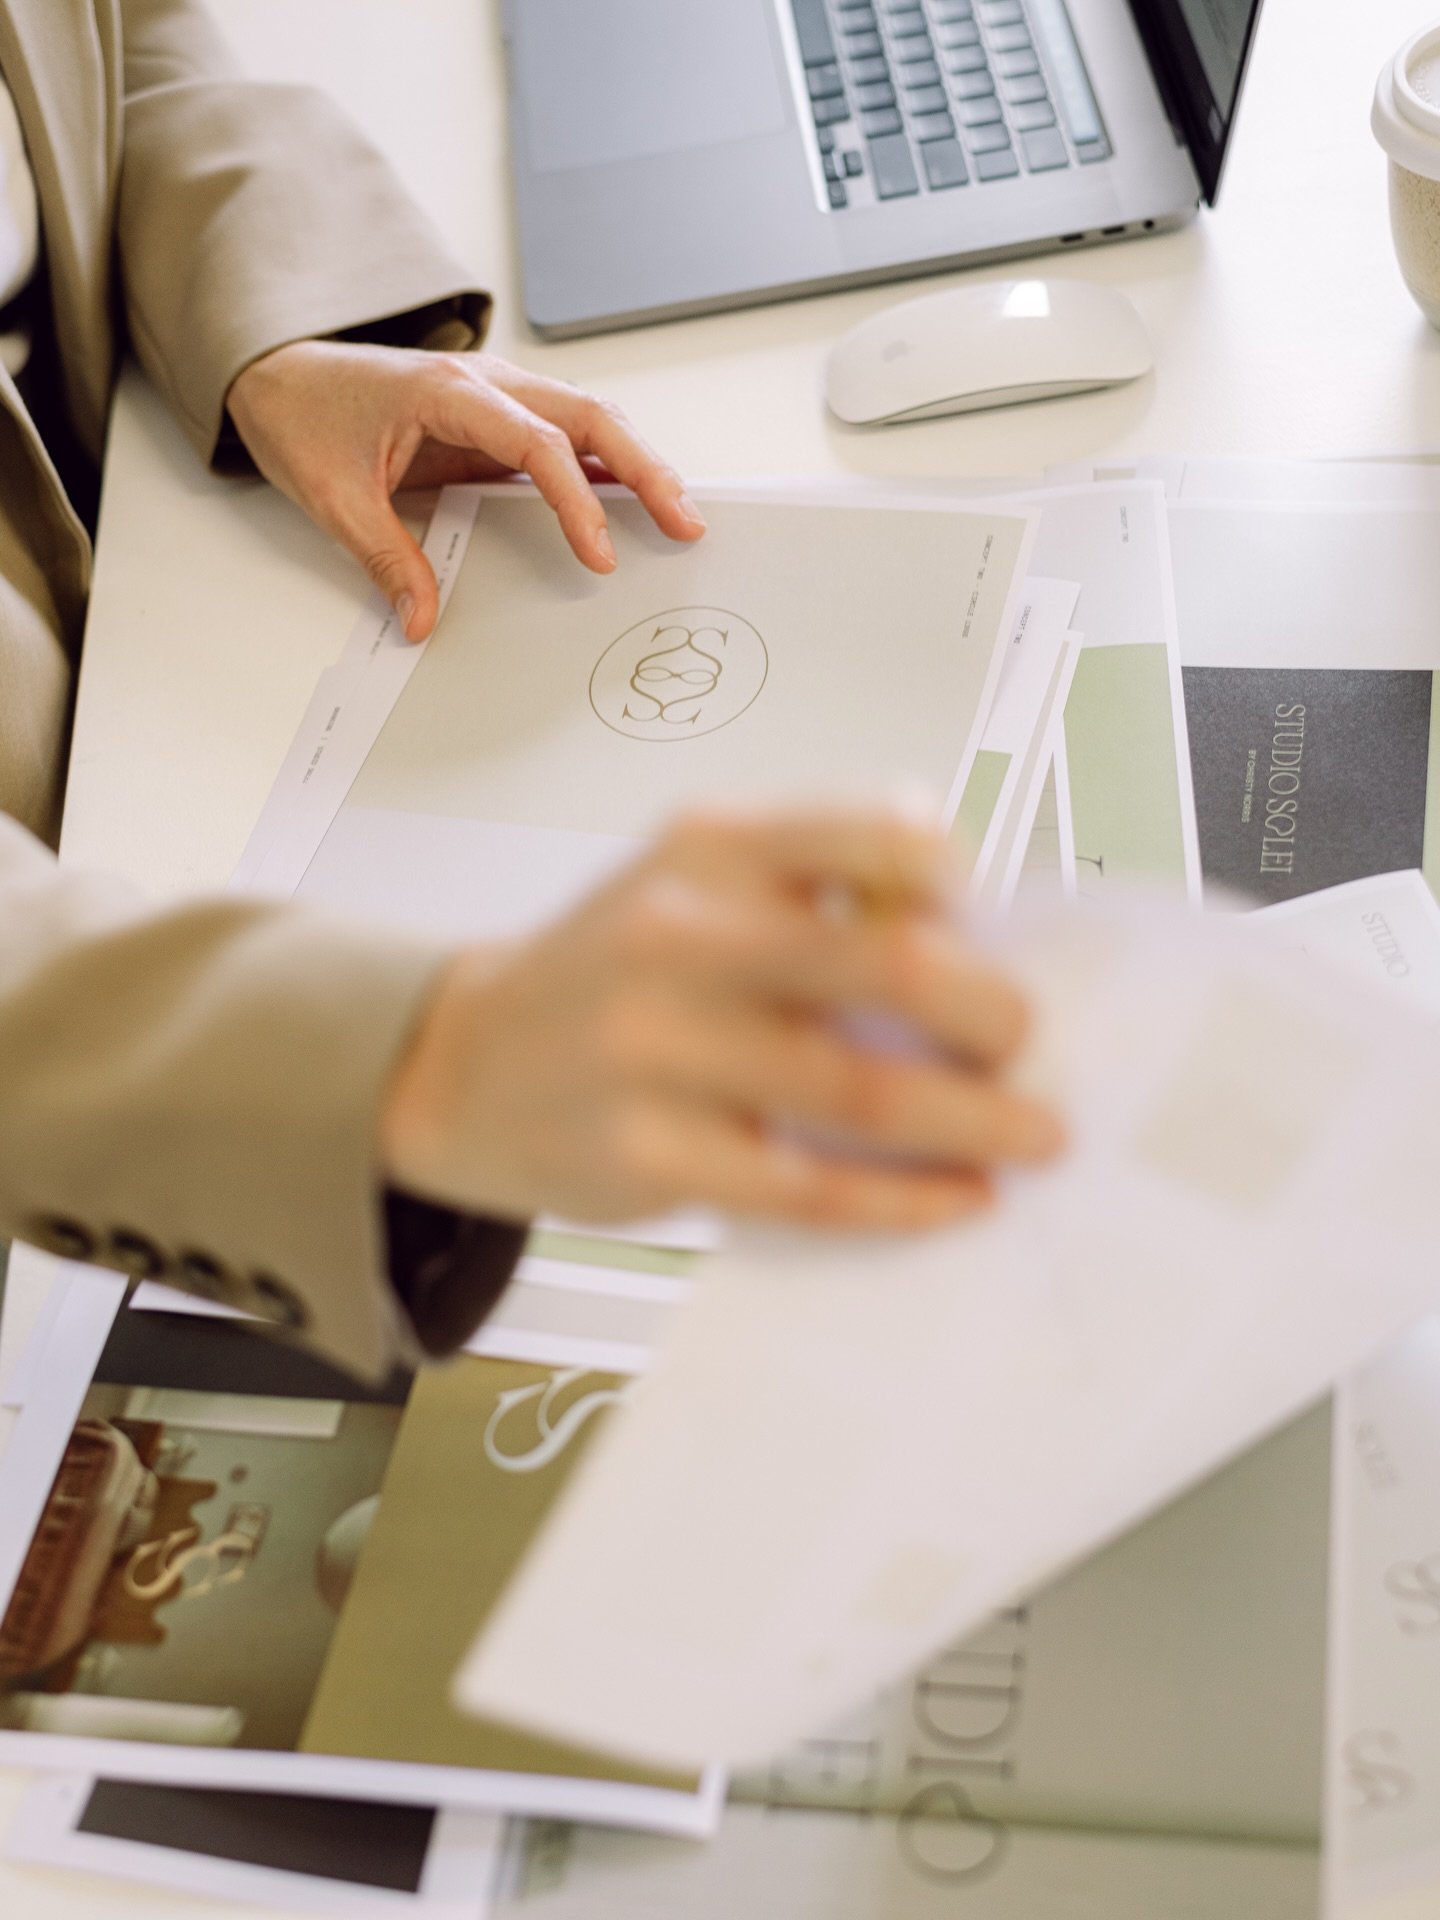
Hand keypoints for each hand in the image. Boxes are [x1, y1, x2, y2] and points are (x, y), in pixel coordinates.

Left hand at [226, 341, 705, 639]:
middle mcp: (487, 382)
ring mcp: (498, 395)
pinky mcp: (498, 417)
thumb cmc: (305, 417)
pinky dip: (607, 468)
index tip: (598, 554)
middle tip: (686, 521)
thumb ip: (385, 558)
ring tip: (679, 516)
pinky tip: (635, 502)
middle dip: (646, 469)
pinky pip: (566, 437)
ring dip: (638, 465)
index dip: (576, 500)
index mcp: (448, 391)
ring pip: (590, 420)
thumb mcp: (334, 497)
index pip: (537, 442)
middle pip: (590, 417)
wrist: (279, 373)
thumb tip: (422, 621)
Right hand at [380, 809, 1064, 1232]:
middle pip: (884, 964)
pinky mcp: (649, 1151)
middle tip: (1028, 1044)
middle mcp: (680, 933)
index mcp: (709, 847)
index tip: (990, 923)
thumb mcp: (691, 883)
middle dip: (989, 1013)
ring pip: (859, 1091)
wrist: (462, 1064)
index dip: (955, 878)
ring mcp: (657, 1048)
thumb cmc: (609, 970)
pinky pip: (808, 1189)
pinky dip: (902, 1199)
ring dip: (973, 1120)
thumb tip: (962, 915)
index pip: (868, 835)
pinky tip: (959, 1197)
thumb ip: (811, 882)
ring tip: (1036, 1137)